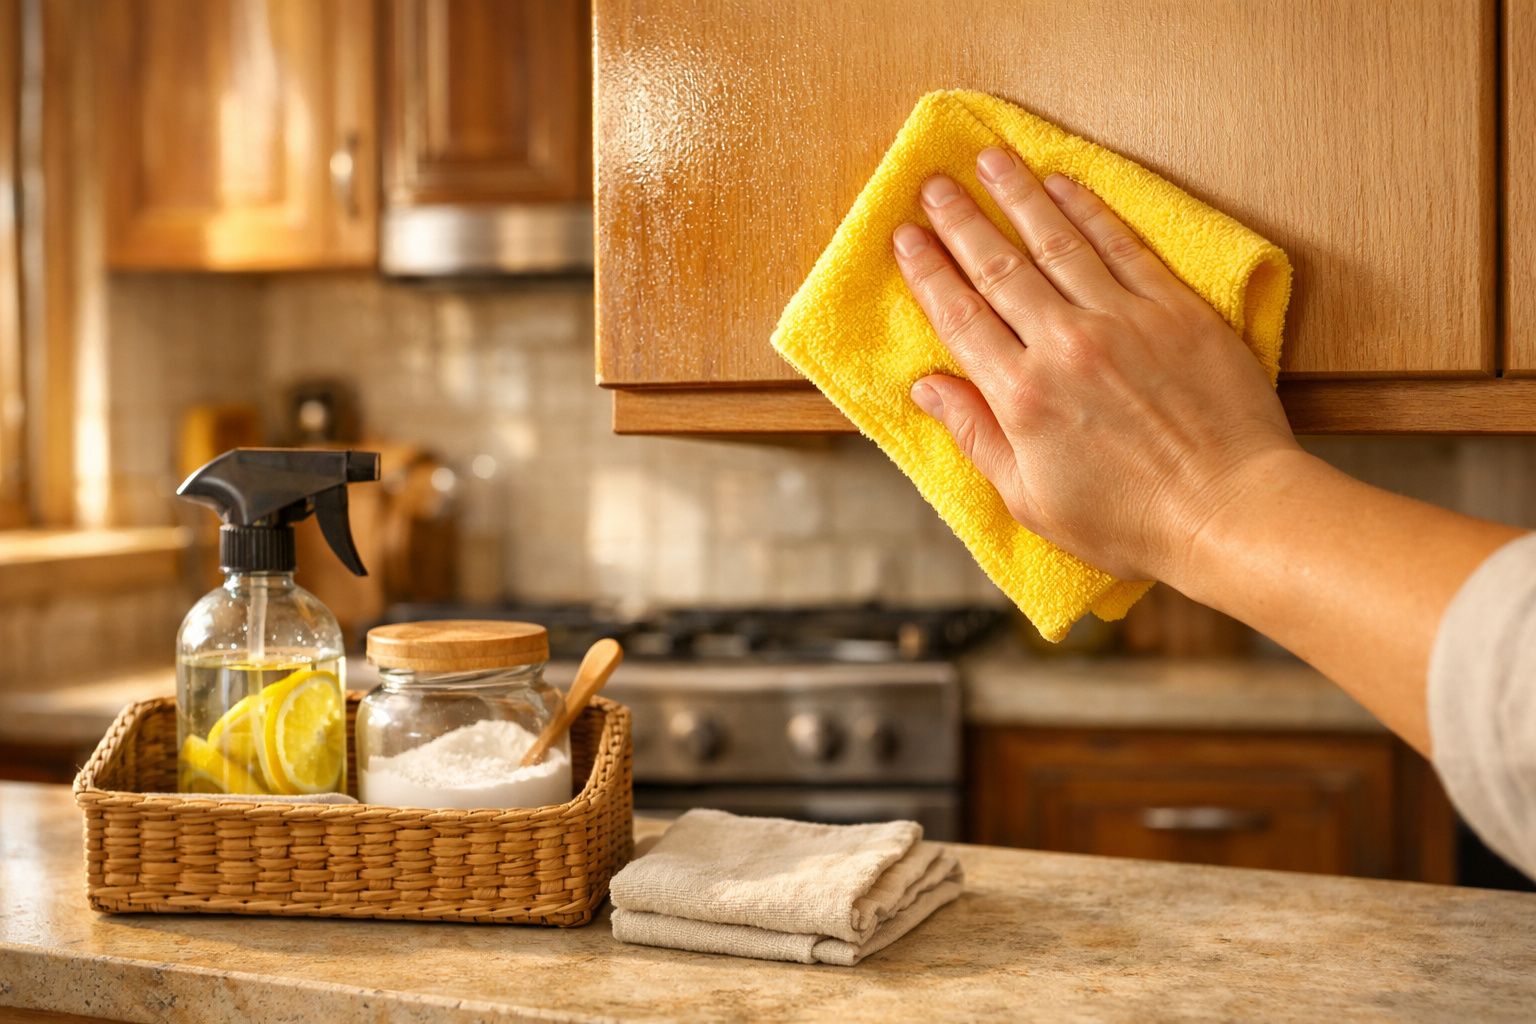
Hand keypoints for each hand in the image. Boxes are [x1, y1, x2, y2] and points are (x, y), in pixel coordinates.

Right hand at [894, 146, 1300, 583]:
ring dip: (1018, 196)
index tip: (907, 237)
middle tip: (935, 183)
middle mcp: (1064, 346)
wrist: (1227, 512)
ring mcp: (1122, 321)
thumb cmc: (1129, 521)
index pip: (960, 316)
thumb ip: (976, 435)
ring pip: (1056, 242)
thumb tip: (927, 387)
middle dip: (961, 220)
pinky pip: (1122, 245)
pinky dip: (1088, 210)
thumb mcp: (1030, 499)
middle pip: (999, 267)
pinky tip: (1062, 184)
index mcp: (1021, 397)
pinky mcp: (1174, 310)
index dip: (928, 272)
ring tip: (990, 160)